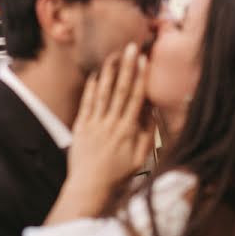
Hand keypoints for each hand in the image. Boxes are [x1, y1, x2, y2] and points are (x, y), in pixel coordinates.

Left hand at [65, 43, 153, 212]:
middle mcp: (111, 124)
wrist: (89, 187)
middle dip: (127, 67)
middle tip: (131, 47)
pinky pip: (87, 104)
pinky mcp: (81, 128)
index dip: (140, 77)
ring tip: (114, 55)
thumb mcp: (140, 158)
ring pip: (103, 93)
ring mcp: (94, 124)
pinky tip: (96, 75)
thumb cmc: (117, 176)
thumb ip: (147, 134)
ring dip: (109, 73)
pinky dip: (91, 89)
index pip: (136, 98)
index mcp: (127, 131)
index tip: (144, 60)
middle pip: (120, 90)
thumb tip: (153, 111)